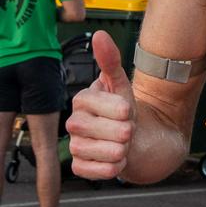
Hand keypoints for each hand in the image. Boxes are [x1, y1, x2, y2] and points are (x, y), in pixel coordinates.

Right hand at [66, 30, 135, 179]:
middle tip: (127, 128)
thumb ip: (111, 60)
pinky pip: (99, 171)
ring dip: (123, 149)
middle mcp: (73, 123)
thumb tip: (100, 34)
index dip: (123, 111)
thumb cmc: (123, 110)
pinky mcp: (79, 167)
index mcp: (81, 100)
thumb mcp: (121, 84)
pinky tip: (118, 158)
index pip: (105, 106)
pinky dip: (115, 167)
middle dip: (126, 130)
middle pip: (107, 131)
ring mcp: (75, 146)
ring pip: (104, 152)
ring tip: (124, 143)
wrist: (131, 138)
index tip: (127, 110)